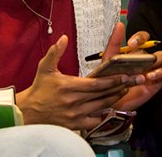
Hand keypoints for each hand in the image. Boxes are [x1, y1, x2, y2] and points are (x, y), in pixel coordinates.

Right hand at [16, 35, 133, 129]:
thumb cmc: (39, 88)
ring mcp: (75, 114)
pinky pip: (94, 121)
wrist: (28, 112)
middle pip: (102, 95)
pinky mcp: (75, 124)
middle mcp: (73, 102)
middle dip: (119, 88)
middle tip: (133, 81)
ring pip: (101, 107)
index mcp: (68, 86)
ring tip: (125, 90)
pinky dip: (103, 114)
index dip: (112, 81)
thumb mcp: (45, 68)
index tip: (124, 76)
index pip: (96, 84)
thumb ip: (55, 52)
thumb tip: (63, 37)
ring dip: (115, 99)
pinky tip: (110, 107)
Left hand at [103, 24, 161, 110]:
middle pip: (153, 46)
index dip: (140, 37)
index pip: (143, 37)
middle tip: (138, 55)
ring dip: (154, 60)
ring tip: (144, 68)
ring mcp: (152, 68)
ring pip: (161, 56)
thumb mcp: (108, 60)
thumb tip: (120, 25)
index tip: (132, 43)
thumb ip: (114, 43)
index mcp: (133, 51)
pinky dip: (160, 72)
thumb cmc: (110, 80)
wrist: (111, 102)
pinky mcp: (157, 81)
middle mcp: (144, 58)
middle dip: (146, 48)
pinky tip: (150, 76)